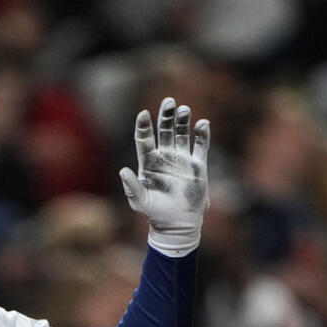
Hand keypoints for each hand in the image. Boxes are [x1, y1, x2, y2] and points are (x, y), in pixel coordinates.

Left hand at [119, 97, 209, 256]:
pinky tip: (202, 124)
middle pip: (164, 131)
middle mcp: (164, 157)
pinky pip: (200, 147)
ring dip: (183, 122)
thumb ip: (132, 187)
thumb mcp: (140, 202)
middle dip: (166, 116)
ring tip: (184, 109)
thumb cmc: (155, 214)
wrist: (177, 225)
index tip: (143, 114)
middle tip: (169, 102)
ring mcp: (181, 160)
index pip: (144, 139)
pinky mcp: (197, 167)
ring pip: (182, 135)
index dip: (144, 126)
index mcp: (148, 162)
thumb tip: (123, 170)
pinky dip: (202, 135)